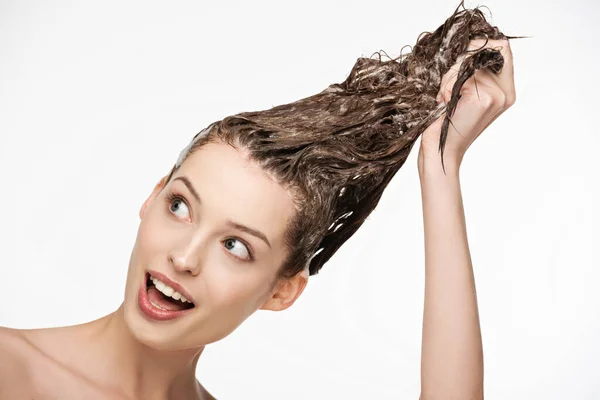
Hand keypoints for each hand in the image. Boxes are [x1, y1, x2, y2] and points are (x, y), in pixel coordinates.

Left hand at [418, 38, 515, 171]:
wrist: (440, 152)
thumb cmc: (445, 123)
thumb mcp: (463, 95)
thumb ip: (473, 73)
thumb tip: (469, 45)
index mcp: (506, 91)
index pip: (503, 48)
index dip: (480, 45)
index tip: (460, 59)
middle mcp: (506, 93)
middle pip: (485, 49)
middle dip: (460, 60)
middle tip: (447, 83)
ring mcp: (497, 95)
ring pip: (469, 62)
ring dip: (448, 77)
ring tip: (444, 98)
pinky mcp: (484, 99)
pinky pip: (460, 75)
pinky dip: (445, 86)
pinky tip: (444, 103)